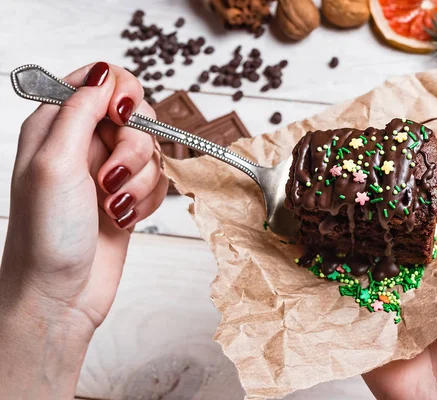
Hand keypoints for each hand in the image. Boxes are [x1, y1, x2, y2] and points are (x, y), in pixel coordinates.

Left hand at [0, 62, 167, 397]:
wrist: (60, 296)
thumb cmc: (46, 236)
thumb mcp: (55, 164)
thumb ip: (79, 111)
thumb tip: (103, 72)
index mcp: (55, 126)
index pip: (99, 80)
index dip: (121, 92)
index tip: (123, 117)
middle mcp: (83, 143)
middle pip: (136, 115)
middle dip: (135, 147)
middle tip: (111, 176)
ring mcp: (108, 171)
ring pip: (152, 150)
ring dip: (141, 181)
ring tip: (113, 206)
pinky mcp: (129, 195)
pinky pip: (159, 180)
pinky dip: (148, 199)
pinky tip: (125, 218)